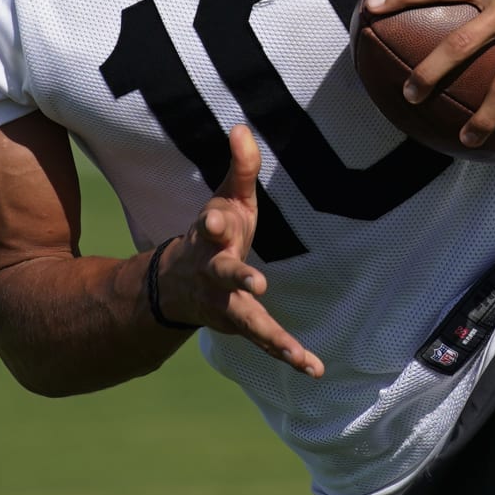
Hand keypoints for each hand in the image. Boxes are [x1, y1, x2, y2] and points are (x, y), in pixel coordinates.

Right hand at [157, 125, 323, 377]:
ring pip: (246, 320)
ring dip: (271, 336)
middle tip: (257, 282)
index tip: (214, 218)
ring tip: (297, 353)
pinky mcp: (239, 324)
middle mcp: (213, 272)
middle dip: (238, 277)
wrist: (180, 284)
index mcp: (211, 236)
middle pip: (223, 274)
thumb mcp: (227, 199)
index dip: (212, 221)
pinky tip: (315, 368)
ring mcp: (225, 302)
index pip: (209, 225)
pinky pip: (265, 341)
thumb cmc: (215, 234)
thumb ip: (239, 167)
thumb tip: (241, 126)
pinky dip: (288, 354)